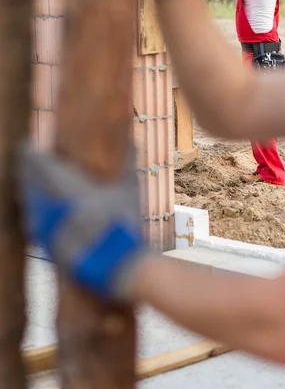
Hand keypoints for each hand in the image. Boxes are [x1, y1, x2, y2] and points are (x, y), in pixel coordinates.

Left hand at [17, 140, 147, 302]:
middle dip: (27, 171)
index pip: (36, 163)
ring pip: (28, 203)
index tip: (28, 145)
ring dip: (29, 191)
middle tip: (29, 162)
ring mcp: (45, 227)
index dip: (28, 152)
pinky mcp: (46, 246)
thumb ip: (128, 163)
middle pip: (27, 181)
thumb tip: (135, 141)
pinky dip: (35, 213)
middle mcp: (48, 204)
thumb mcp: (129, 190)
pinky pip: (33, 224)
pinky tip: (41, 213)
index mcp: (64, 185)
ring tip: (33, 184)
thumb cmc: (122, 222)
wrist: (116, 266)